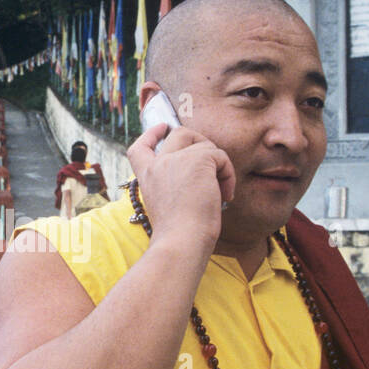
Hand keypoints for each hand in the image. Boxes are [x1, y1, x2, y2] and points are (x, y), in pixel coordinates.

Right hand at [126, 122, 235, 252]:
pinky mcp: (199, 160)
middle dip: (200, 141)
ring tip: (221, 191)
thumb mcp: (167, 204)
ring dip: (218, 165)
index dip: (151, 134)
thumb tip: (202, 173)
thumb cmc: (178, 233)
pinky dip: (228, 175)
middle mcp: (159, 163)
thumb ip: (174, 184)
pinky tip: (226, 195)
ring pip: (205, 145)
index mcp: (147, 176)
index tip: (162, 128)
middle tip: (214, 161)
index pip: (140, 146)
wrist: (182, 240)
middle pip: (180, 134)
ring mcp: (177, 159)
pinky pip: (221, 157)